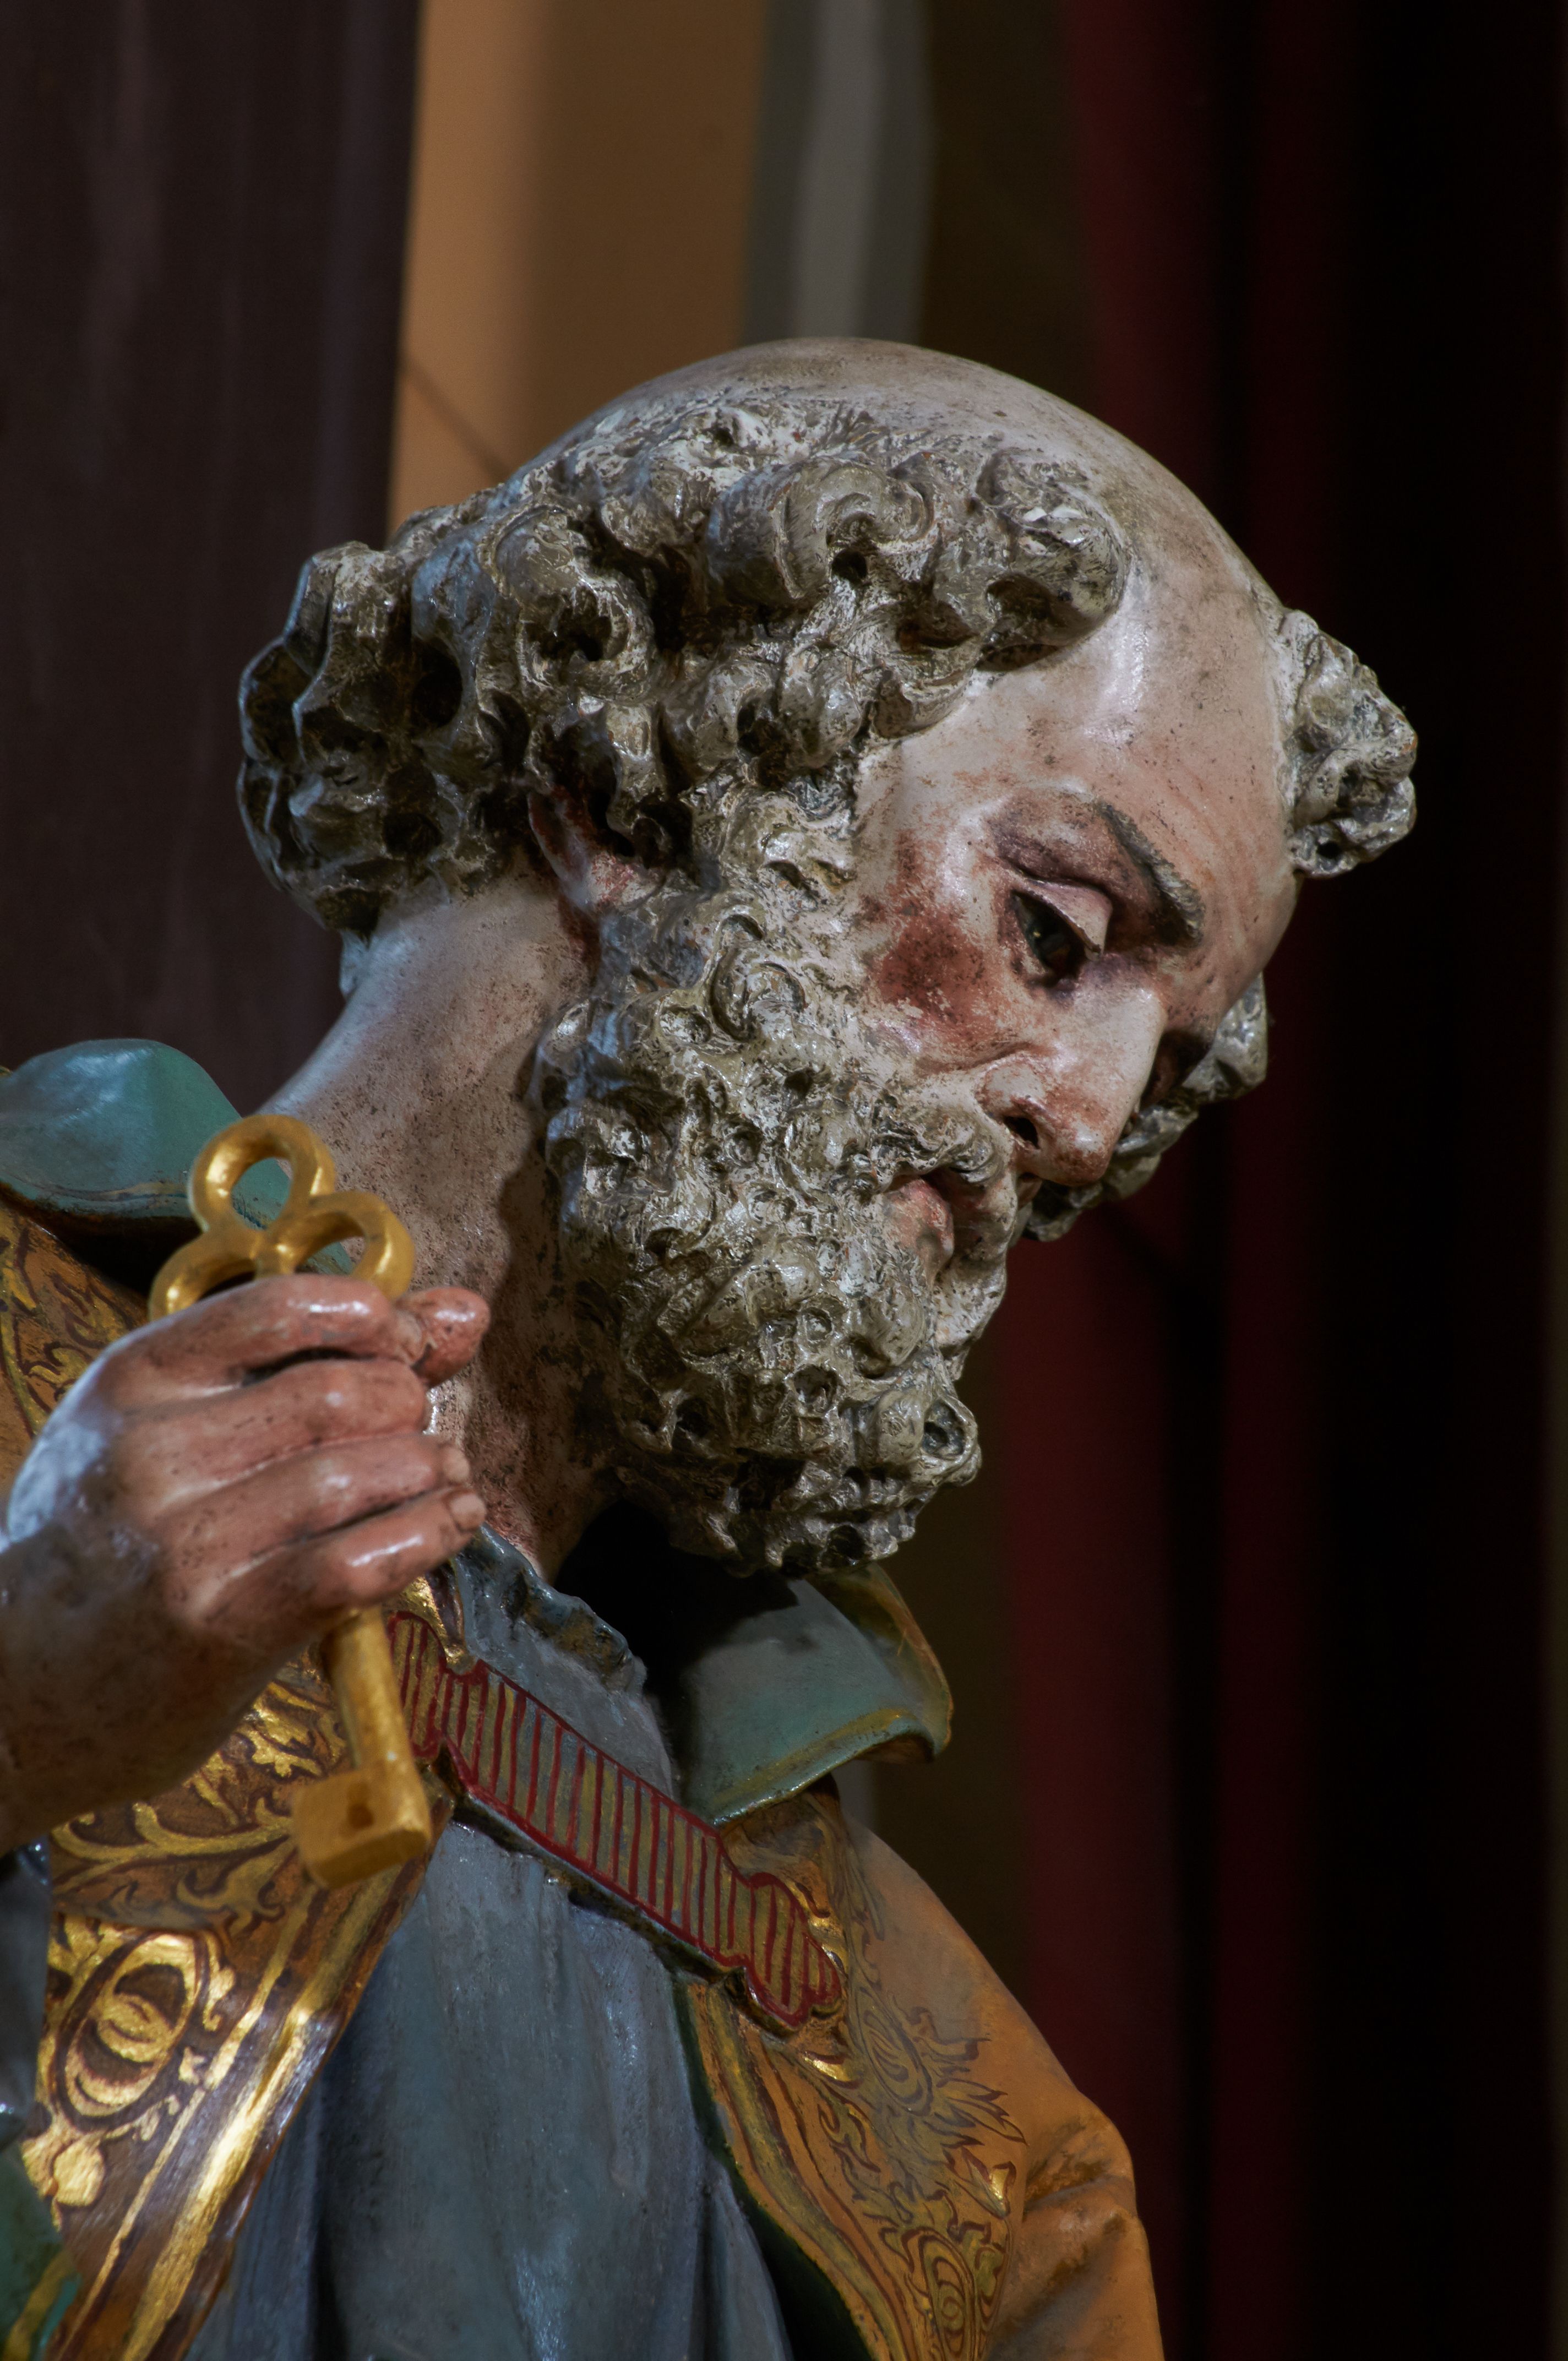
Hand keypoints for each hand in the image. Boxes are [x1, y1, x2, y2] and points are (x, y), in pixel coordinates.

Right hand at [0, 1273, 488, 1850]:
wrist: (18, 1691)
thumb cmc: (110, 1547)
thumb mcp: (169, 1430)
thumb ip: (310, 1361)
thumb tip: (464, 1310)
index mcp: (131, 1380)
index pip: (279, 1306)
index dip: (375, 1318)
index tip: (409, 1346)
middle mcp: (147, 1451)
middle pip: (335, 1392)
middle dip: (409, 1402)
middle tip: (425, 1429)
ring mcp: (180, 1542)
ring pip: (353, 1472)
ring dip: (429, 1469)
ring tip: (446, 1478)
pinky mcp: (219, 1627)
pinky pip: (354, 1562)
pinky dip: (426, 1535)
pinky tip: (451, 1523)